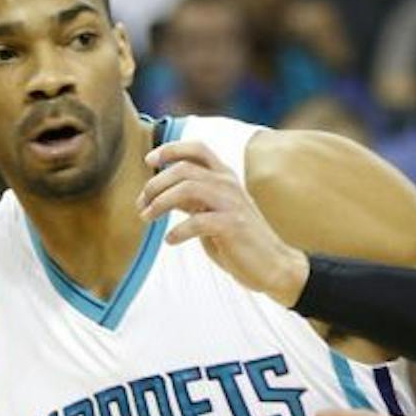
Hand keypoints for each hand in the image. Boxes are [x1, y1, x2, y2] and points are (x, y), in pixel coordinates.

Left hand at [139, 140, 310, 304]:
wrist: (273, 266)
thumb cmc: (239, 241)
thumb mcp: (211, 214)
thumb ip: (192, 201)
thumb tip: (161, 193)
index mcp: (225, 177)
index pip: (197, 149)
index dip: (170, 150)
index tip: (148, 161)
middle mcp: (228, 184)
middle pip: (184, 169)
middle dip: (156, 184)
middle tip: (142, 204)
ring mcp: (231, 203)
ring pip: (187, 188)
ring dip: (161, 203)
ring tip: (147, 218)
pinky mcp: (232, 225)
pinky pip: (197, 221)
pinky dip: (178, 231)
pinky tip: (170, 241)